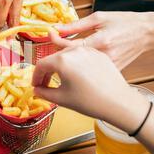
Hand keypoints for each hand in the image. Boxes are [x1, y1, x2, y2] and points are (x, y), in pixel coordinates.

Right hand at [32, 47, 149, 133]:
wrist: (118, 102)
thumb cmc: (90, 101)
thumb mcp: (62, 99)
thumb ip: (44, 92)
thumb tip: (37, 90)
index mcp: (62, 60)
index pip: (41, 65)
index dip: (35, 76)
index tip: (36, 85)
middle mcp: (74, 51)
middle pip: (53, 58)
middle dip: (47, 72)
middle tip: (45, 85)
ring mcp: (88, 51)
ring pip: (67, 56)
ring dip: (60, 67)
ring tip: (61, 81)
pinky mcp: (99, 54)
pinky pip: (81, 56)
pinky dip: (74, 64)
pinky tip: (77, 77)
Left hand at [49, 11, 153, 68]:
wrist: (148, 33)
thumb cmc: (125, 22)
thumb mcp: (99, 18)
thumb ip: (76, 25)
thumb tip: (57, 28)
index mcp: (100, 41)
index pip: (68, 46)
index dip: (55, 40)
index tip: (49, 34)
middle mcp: (104, 56)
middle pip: (72, 59)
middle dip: (60, 53)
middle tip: (56, 44)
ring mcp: (109, 66)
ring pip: (81, 67)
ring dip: (71, 61)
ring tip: (68, 53)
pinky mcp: (112, 71)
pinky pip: (91, 70)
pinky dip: (84, 66)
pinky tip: (83, 60)